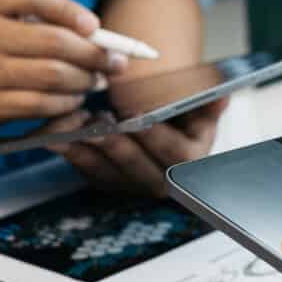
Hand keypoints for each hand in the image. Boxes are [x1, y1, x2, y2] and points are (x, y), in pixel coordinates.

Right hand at [0, 0, 125, 137]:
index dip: (69, 9)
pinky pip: (43, 104)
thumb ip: (29, 17)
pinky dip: (67, 103)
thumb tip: (92, 32)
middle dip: (94, 53)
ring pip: (54, 75)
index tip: (93, 26)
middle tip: (114, 61)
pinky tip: (73, 100)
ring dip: (84, 81)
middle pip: (54, 40)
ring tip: (94, 81)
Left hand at [57, 97, 227, 194]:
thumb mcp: (198, 102)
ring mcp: (134, 184)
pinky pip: (88, 172)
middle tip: (101, 125)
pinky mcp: (109, 182)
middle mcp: (164, 180)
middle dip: (119, 147)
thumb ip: (208, 99)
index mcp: (191, 161)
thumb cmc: (180, 109)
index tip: (139, 116)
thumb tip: (222, 96)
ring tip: (75, 126)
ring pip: (110, 174)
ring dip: (90, 151)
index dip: (156, 136)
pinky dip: (73, 153)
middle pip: (141, 171)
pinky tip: (59, 134)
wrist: (161, 119)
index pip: (176, 155)